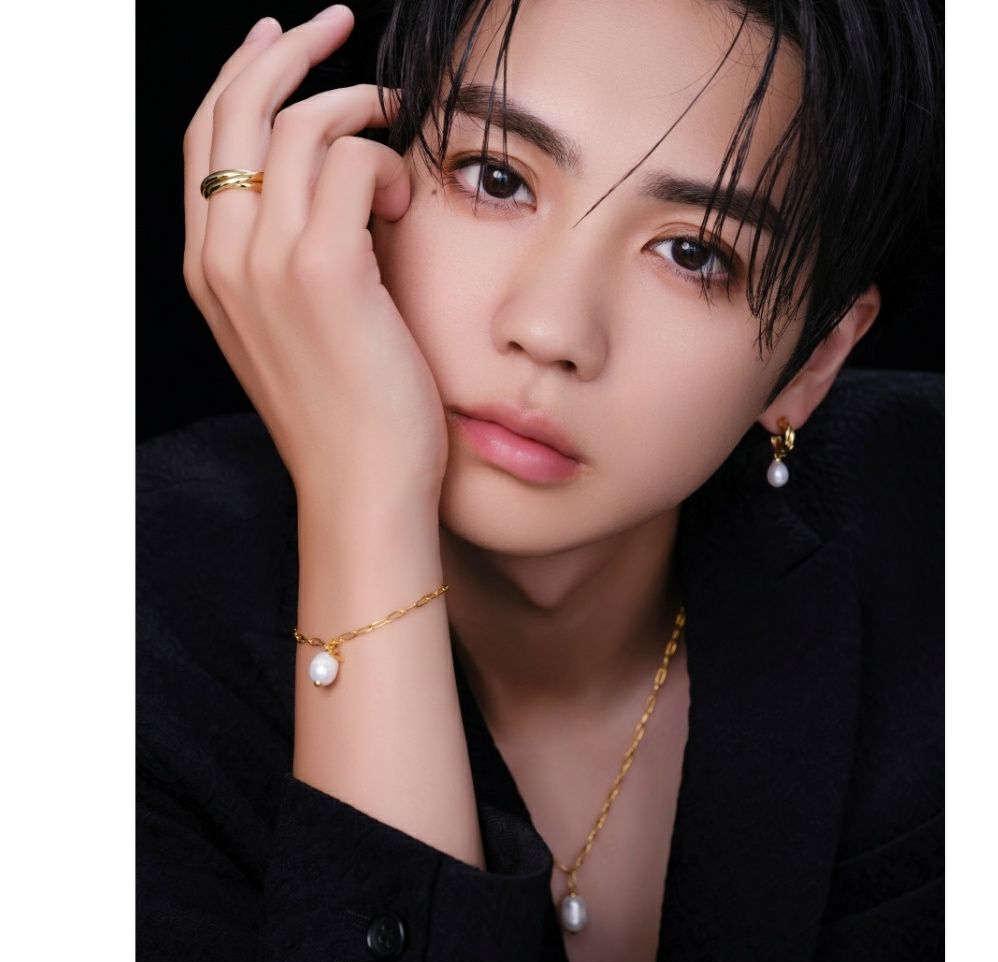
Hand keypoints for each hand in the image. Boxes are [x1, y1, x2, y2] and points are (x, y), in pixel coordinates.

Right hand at [182, 5, 448, 505]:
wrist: (361, 488)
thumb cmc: (349, 415)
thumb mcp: (300, 331)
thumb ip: (298, 256)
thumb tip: (340, 184)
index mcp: (210, 270)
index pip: (206, 142)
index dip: (242, 78)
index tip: (282, 41)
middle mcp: (222, 258)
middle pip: (235, 111)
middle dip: (286, 49)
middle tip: (335, 22)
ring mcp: (265, 263)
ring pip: (295, 126)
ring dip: (355, 108)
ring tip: (397, 125)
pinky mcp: (324, 271)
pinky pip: (348, 161)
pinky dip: (381, 161)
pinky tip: (400, 200)